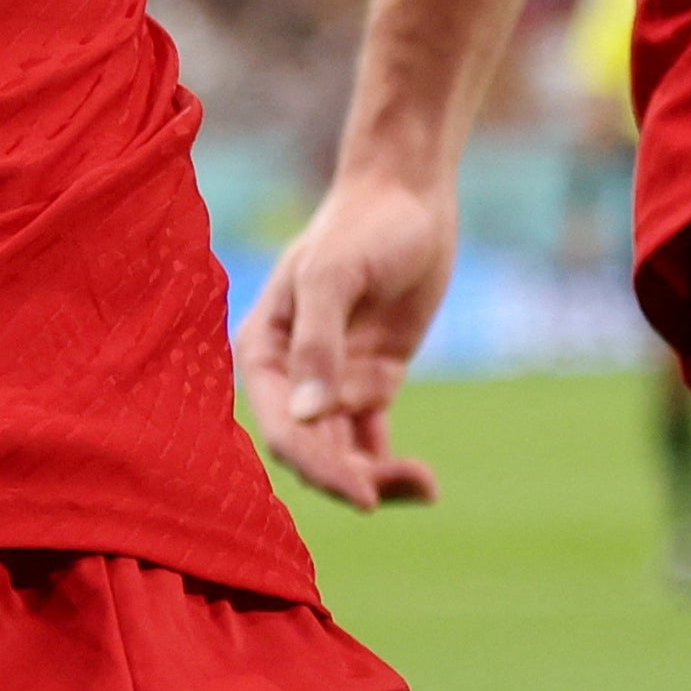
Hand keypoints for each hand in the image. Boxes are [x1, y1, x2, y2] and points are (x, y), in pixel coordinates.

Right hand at [239, 166, 458, 510]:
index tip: (364, 495)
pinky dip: (390, 464)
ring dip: (377, 477)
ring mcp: (333, 379)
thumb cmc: (362, 226)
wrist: (409, 195)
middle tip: (409, 487)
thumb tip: (305, 416)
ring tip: (426, 486)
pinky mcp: (372, 378)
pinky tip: (423, 486)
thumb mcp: (334, 276)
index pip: (282, 427)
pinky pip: (371, 436)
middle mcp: (292, 373)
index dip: (318, 467)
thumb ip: (318, 345)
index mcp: (264, 350)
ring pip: (342, 451)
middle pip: (312, 449)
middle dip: (352, 478)